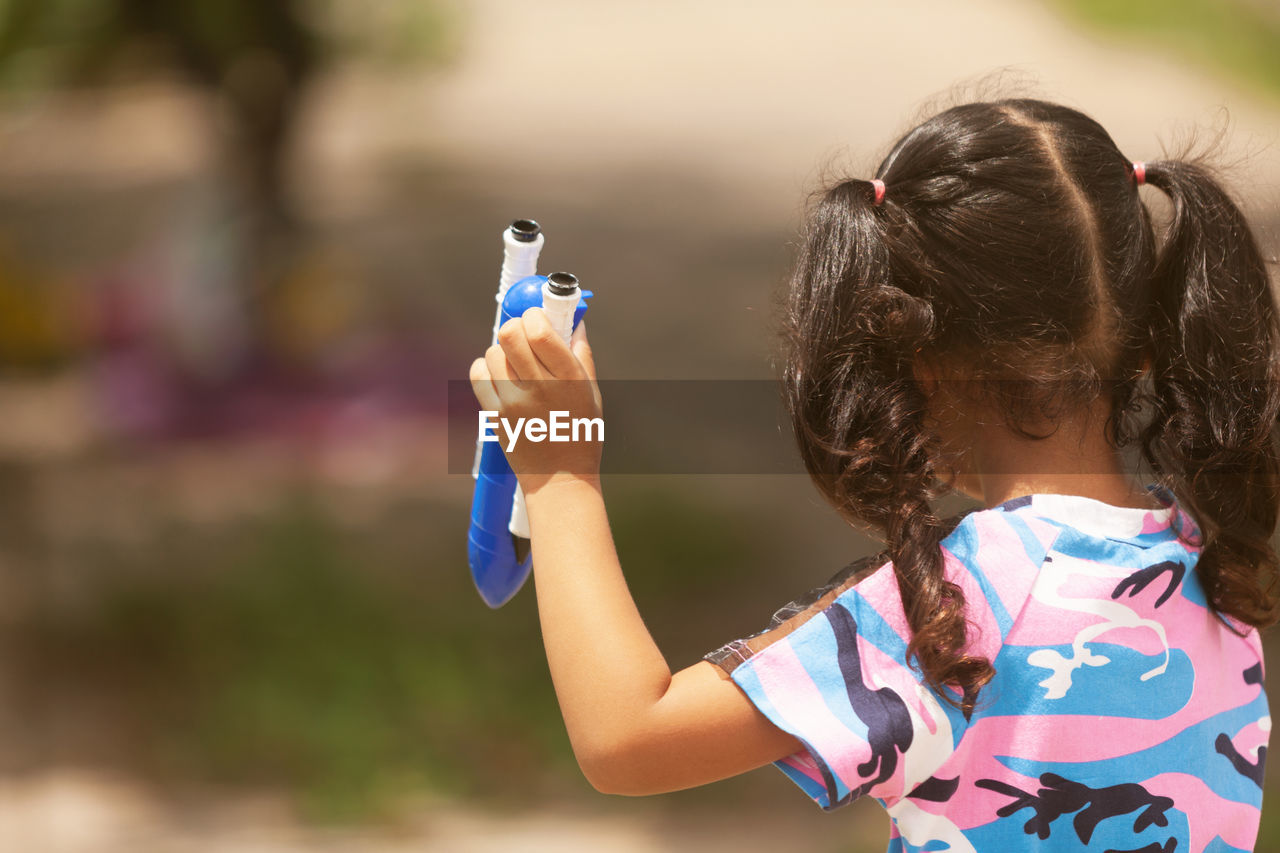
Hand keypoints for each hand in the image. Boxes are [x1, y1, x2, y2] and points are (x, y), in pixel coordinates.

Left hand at [470, 307, 602, 492]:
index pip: (540, 331)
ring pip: (493, 352)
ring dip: (502, 349)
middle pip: (510, 335)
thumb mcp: (592, 394)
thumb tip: (575, 322)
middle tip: (524, 333)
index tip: (538, 316)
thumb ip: (582, 355)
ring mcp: (514, 403)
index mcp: (569, 379)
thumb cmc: (581, 434)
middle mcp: (540, 388)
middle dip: (516, 326)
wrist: (560, 480)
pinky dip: (485, 367)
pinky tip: (499, 373)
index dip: (535, 315)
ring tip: (515, 361)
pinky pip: (478, 374)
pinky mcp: (495, 416)